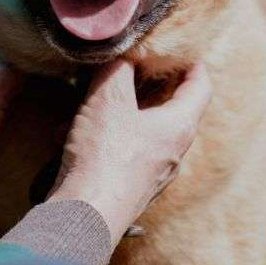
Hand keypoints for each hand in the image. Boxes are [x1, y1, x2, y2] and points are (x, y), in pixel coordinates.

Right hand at [48, 59, 212, 246]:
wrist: (85, 216)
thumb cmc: (105, 155)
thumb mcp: (108, 97)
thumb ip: (117, 68)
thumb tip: (122, 53)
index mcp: (179, 126)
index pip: (201, 87)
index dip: (193, 63)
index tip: (182, 48)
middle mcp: (173, 152)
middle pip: (169, 107)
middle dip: (143, 84)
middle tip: (128, 66)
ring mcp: (152, 173)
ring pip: (138, 129)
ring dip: (112, 112)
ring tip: (82, 103)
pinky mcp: (129, 187)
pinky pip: (118, 151)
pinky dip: (98, 137)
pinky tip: (64, 135)